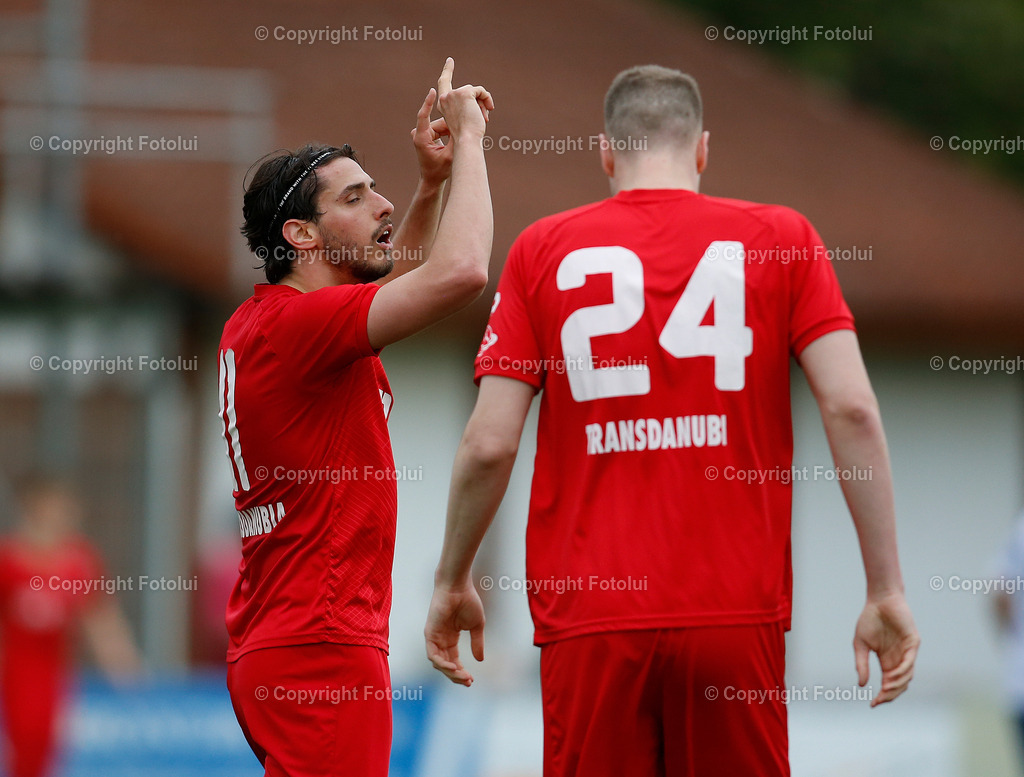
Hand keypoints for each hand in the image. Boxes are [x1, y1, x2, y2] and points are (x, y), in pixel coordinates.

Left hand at [410, 88, 452, 187]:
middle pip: (438, 122)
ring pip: (441, 126)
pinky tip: (458, 137)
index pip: (423, 115)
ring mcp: (423, 135)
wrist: (432, 182)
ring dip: (452, 130)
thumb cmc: (439, 171)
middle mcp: (420, 134)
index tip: (433, 90)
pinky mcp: (427, 137)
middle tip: (465, 126)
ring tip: (462, 136)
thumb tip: (462, 123)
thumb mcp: (450, 155)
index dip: (428, 102)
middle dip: (452, 125)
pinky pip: (440, 130)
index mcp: (421, 137)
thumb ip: (455, 139)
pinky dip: (449, 132)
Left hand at [424, 580, 484, 686]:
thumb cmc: (467, 600)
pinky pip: (433, 654)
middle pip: (445, 665)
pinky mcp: (429, 633)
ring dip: (450, 672)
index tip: (471, 680)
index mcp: (450, 638)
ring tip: (463, 676)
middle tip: (468, 681)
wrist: (458, 586)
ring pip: (438, 663)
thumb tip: (480, 660)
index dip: (461, 672)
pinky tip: (454, 667)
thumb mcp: (476, 626)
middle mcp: (441, 640)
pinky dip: (442, 663)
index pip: (453, 661)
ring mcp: (434, 637)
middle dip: (456, 676)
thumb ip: (477, 643)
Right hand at [435, 57, 493, 141]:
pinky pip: (481, 91)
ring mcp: (454, 94)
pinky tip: (488, 110)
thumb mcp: (464, 118)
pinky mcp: (465, 93)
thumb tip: (481, 96)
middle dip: (479, 98)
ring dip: (483, 104)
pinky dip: (487, 99)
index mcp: (443, 104)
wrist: (467, 140)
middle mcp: (446, 97)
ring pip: (475, 91)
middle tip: (481, 109)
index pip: (444, 83)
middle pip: (467, 89)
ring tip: (484, 117)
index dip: (447, 71)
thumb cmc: (467, 136)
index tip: (450, 61)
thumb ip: (467, 106)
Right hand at [853, 591, 919, 706]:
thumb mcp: (860, 645)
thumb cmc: (870, 619)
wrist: (880, 600)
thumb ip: (861, 664)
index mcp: (887, 661)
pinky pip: (909, 662)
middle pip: (899, 685)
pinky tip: (891, 677)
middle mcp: (899, 659)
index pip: (888, 684)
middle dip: (890, 695)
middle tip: (880, 699)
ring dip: (896, 685)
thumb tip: (861, 685)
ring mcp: (907, 652)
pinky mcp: (913, 643)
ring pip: (907, 676)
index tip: (872, 704)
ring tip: (885, 689)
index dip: (882, 696)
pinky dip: (902, 672)